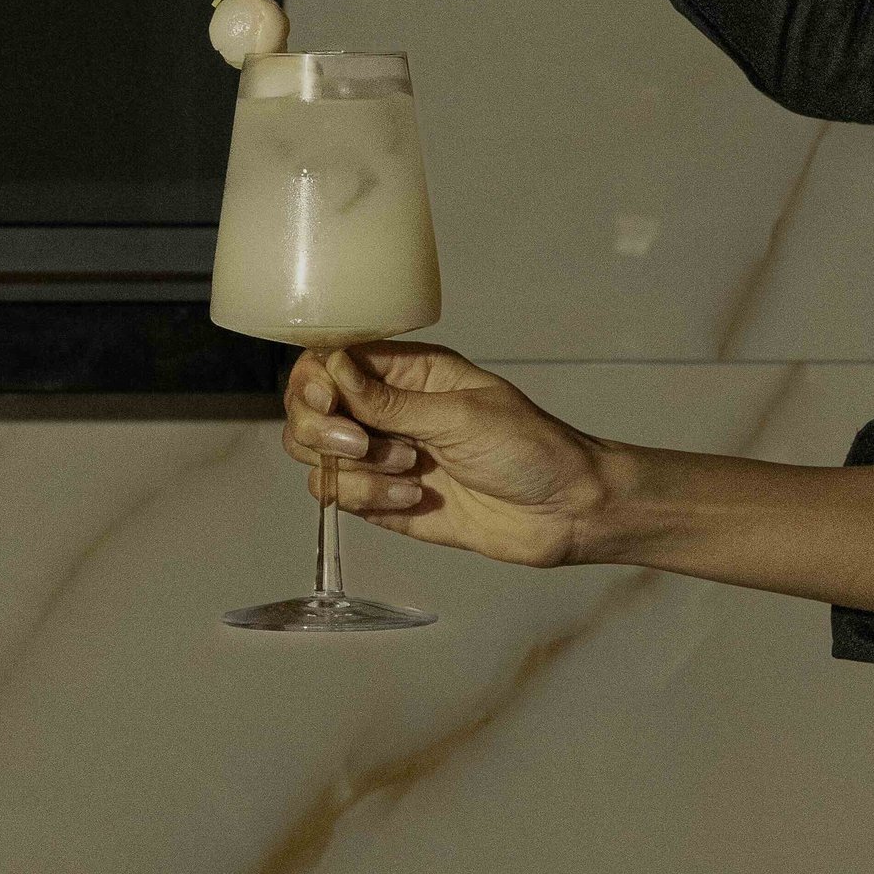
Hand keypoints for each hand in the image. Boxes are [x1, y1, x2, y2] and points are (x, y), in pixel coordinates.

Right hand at [284, 342, 609, 569]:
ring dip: (354, 470)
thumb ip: (389, 400)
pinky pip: (342, 497)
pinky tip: (414, 499)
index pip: (330, 362)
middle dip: (323, 430)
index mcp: (408, 372)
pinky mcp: (384, 501)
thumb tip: (331, 365)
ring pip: (318, 457)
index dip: (314, 381)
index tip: (326, 402)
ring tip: (410, 473)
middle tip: (364, 445)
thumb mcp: (460, 415)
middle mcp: (387, 410)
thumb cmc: (529, 448)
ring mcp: (383, 457)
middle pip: (309, 410)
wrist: (564, 510)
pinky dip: (367, 500)